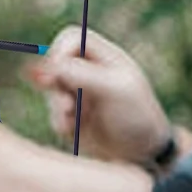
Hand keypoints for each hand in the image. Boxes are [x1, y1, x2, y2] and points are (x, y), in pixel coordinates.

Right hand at [24, 27, 170, 164]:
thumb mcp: (113, 91)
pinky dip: (60, 122)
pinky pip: (53, 114)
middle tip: (66, 104)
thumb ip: (82, 74)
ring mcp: (80, 93)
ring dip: (58, 106)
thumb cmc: (137, 117)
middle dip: (55, 83)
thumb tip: (49, 64)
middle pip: (55, 63)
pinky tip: (75, 131)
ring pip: (51, 90)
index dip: (60, 51)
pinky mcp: (73, 116)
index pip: (72, 38)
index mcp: (106, 57)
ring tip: (75, 121)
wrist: (142, 154)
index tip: (58, 71)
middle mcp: (90, 72)